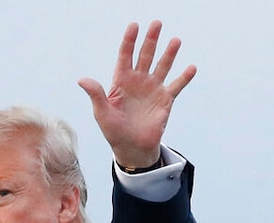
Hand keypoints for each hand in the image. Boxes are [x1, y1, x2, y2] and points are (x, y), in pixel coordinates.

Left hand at [78, 20, 196, 168]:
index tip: (134, 25)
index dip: (129, 41)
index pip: (125, 55)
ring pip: (162, 66)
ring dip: (169, 54)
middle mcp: (138, 81)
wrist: (132, 148)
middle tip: (157, 23)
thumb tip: (82, 79)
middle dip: (151, 40)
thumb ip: (95, 94)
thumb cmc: (114, 131)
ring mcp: (153, 89)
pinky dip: (184, 77)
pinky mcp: (165, 101)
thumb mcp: (102, 113)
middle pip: (145, 55)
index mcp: (121, 81)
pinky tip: (191, 68)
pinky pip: (176, 86)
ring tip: (175, 40)